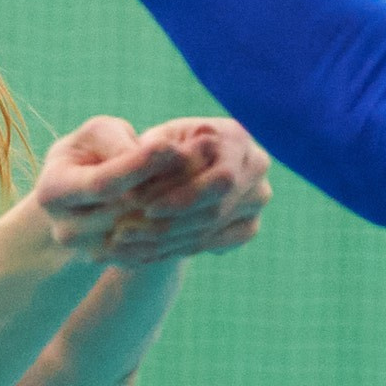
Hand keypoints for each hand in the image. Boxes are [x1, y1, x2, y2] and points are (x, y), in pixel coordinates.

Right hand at [12, 116, 195, 261]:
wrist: (85, 191)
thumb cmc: (91, 151)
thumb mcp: (97, 134)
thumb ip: (118, 141)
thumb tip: (157, 153)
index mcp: (52, 191)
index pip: (101, 183)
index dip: (138, 166)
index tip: (170, 146)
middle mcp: (66, 229)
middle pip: (125, 211)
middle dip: (166, 183)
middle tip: (203, 157)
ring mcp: (89, 251)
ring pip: (144, 231)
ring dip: (179, 204)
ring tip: (207, 173)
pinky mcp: (114, 261)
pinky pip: (152, 247)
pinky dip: (179, 225)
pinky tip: (202, 199)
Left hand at [87, 118, 271, 264]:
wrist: (182, 172)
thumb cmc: (163, 150)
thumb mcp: (155, 144)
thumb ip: (154, 154)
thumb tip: (142, 171)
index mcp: (237, 135)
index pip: (209, 172)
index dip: (173, 190)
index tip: (135, 202)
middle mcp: (256, 164)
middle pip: (215, 204)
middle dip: (168, 220)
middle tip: (127, 231)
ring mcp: (258, 197)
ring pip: (213, 226)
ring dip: (167, 237)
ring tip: (129, 243)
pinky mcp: (251, 225)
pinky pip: (217, 242)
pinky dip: (180, 247)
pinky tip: (147, 250)